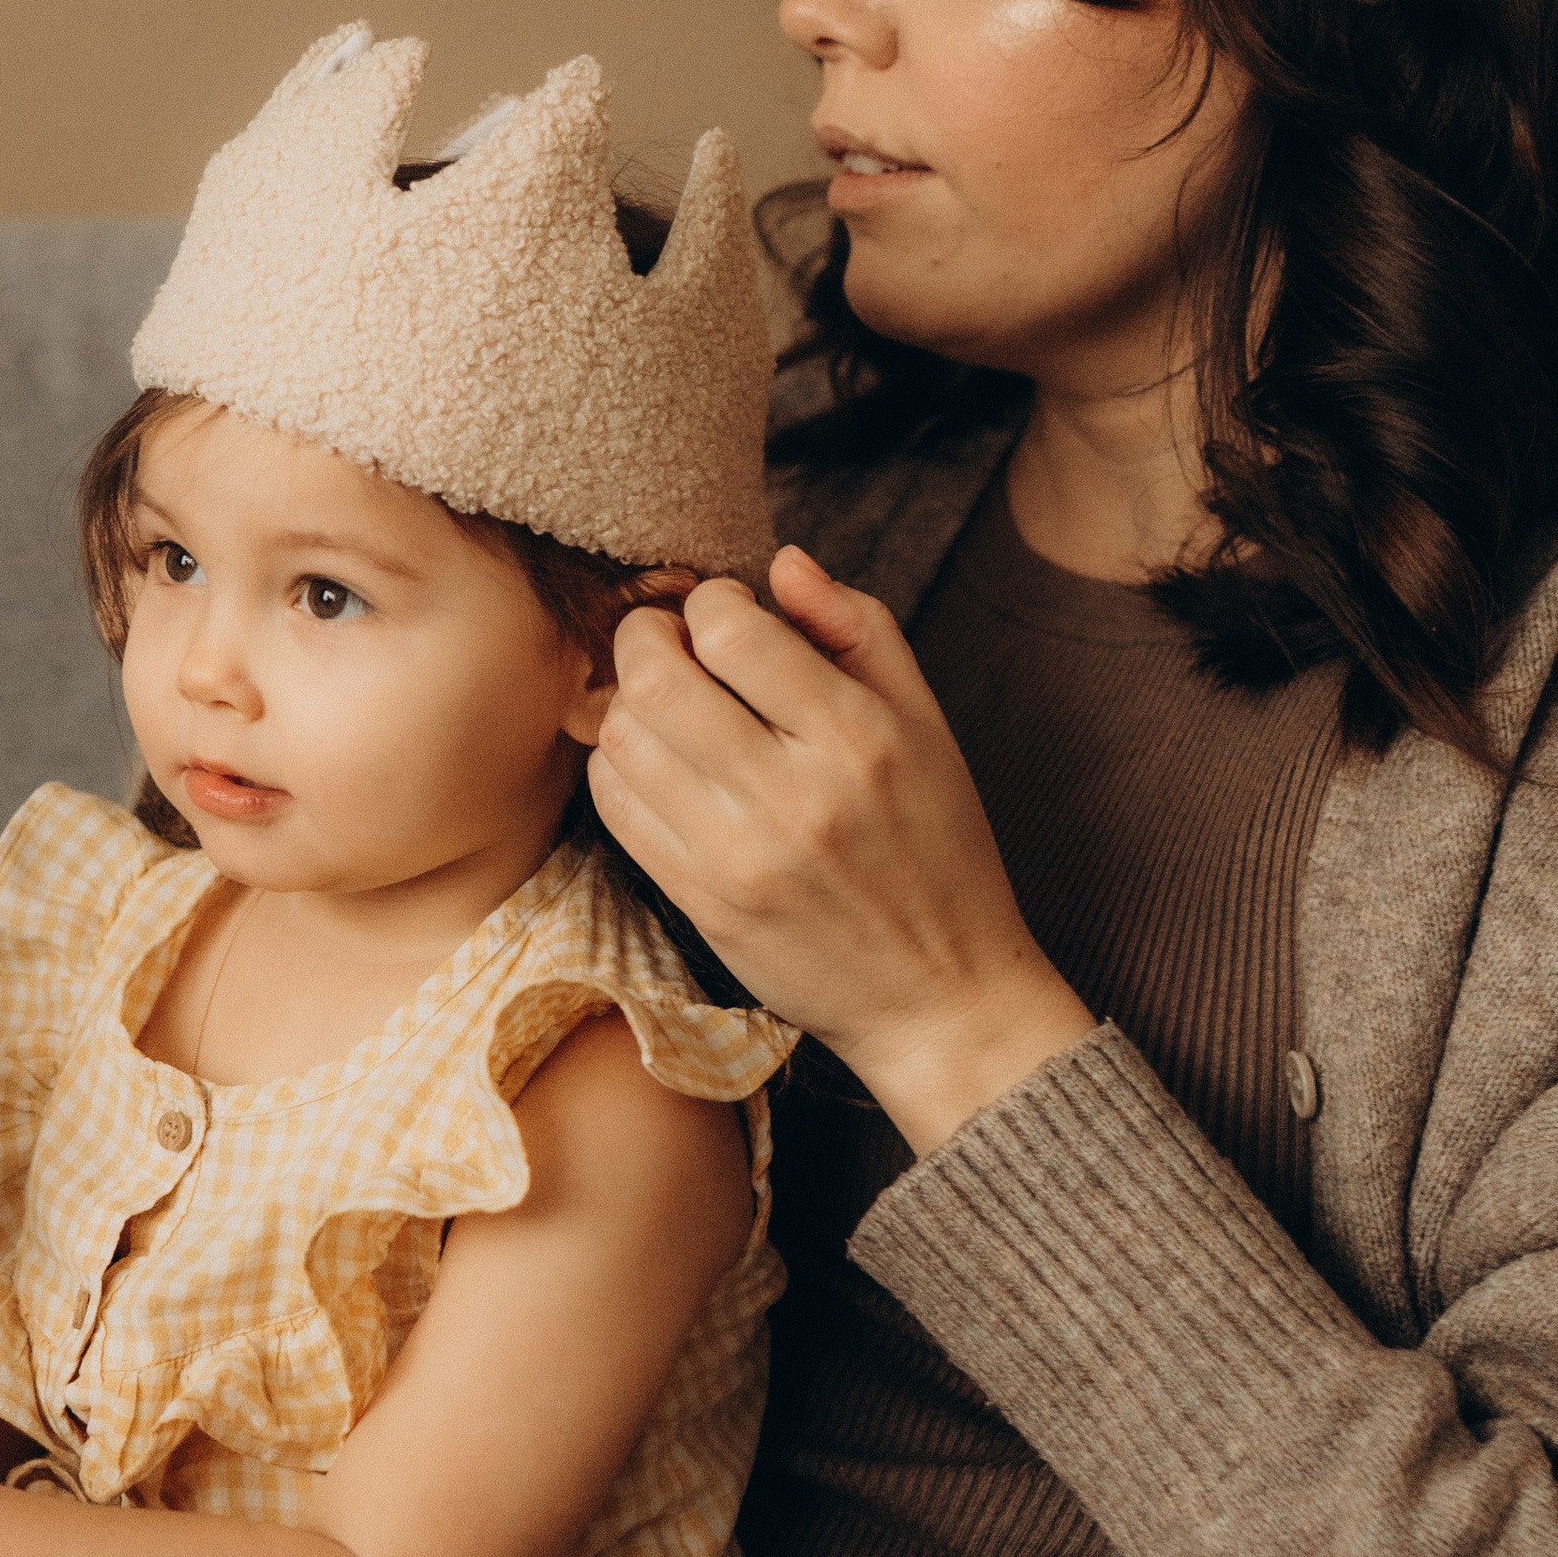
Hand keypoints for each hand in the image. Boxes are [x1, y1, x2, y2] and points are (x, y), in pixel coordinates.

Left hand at [591, 547, 1095, 1153]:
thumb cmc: (937, 846)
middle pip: (656, 680)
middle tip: (667, 642)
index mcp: (860, 736)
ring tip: (665, 705)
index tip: (725, 614)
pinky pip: (617, 809)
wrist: (940, 995)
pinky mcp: (702, 902)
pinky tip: (657, 763)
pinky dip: (620, 767)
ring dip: (627, 703)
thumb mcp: (927, 722)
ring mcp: (739, 855)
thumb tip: (781, 561)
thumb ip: (857, 627)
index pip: (732, 629)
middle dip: (643, 638)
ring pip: (624, 740)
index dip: (711, 601)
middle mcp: (795, 795)